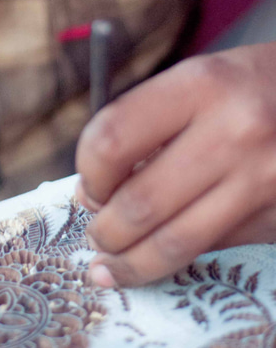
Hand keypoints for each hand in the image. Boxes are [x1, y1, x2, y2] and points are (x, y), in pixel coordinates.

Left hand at [75, 43, 275, 287]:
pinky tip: (156, 263)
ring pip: (174, 243)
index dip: (89, 173)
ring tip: (110, 266)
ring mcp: (261, 180)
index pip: (113, 140)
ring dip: (130, 263)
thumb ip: (147, 126)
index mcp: (201, 85)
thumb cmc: (251, 87)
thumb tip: (93, 195)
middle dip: (104, 231)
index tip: (89, 187)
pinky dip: (177, 260)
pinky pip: (212, 248)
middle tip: (96, 237)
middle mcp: (234, 132)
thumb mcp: (201, 81)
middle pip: (139, 204)